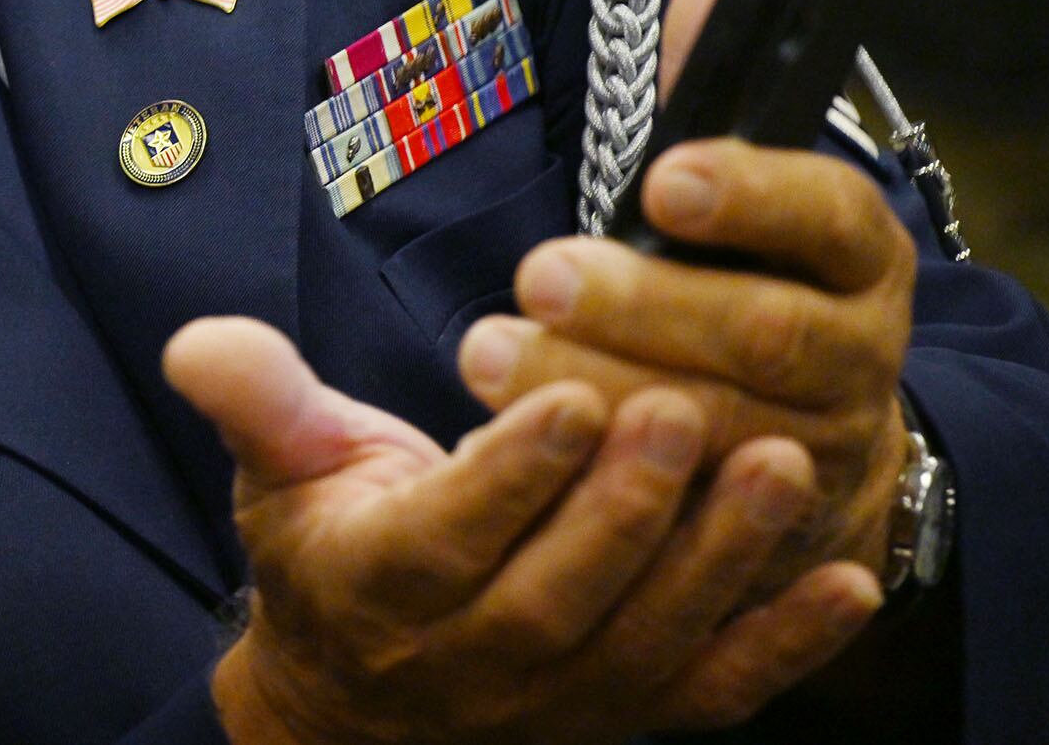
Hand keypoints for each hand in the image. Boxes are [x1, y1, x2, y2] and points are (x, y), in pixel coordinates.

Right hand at [164, 317, 881, 743]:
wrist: (356, 701)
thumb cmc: (327, 551)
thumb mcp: (278, 471)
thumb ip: (258, 399)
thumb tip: (199, 341)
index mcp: (379, 588)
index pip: (448, 537)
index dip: (509, 478)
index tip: (562, 398)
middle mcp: (470, 663)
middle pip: (560, 594)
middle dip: (627, 506)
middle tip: (681, 406)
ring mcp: (561, 702)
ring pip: (648, 641)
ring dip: (720, 559)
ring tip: (778, 462)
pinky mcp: (631, 715)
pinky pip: (718, 692)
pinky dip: (787, 648)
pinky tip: (850, 583)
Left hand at [458, 0, 919, 593]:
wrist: (797, 440)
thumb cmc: (734, 277)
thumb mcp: (732, 178)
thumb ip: (713, 74)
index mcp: (851, 249)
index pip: (823, 210)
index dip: (749, 193)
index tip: (662, 178)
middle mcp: (857, 351)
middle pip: (763, 335)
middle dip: (644, 306)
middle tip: (534, 279)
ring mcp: (818, 450)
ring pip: (716, 430)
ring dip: (599, 391)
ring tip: (488, 358)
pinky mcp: (765, 536)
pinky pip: (689, 522)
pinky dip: (608, 491)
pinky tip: (523, 463)